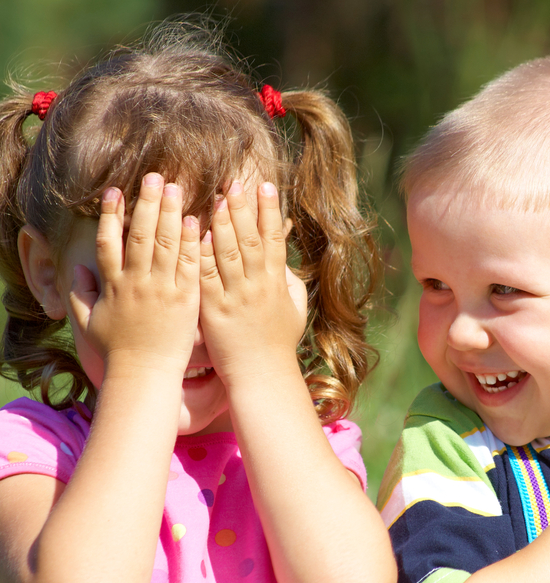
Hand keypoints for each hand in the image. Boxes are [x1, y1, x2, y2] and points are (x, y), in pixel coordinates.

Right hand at [68, 174, 201, 373]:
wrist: (145, 374)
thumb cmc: (118, 351)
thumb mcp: (91, 322)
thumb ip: (81, 294)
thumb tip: (76, 270)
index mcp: (113, 285)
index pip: (109, 242)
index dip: (111, 214)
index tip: (114, 190)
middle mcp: (137, 283)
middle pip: (141, 234)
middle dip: (147, 202)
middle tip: (155, 177)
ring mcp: (162, 290)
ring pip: (166, 244)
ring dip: (171, 213)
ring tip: (176, 188)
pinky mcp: (186, 299)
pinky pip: (189, 265)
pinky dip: (191, 242)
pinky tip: (196, 220)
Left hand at [198, 180, 305, 385]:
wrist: (261, 374)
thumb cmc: (278, 343)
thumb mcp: (295, 308)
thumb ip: (288, 280)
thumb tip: (281, 256)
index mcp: (276, 283)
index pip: (274, 239)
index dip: (270, 211)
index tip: (265, 186)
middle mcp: (257, 286)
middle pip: (249, 239)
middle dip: (242, 209)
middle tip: (233, 182)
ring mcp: (235, 296)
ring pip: (227, 252)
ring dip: (221, 223)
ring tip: (214, 197)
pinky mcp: (213, 309)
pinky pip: (206, 276)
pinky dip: (201, 254)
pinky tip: (195, 233)